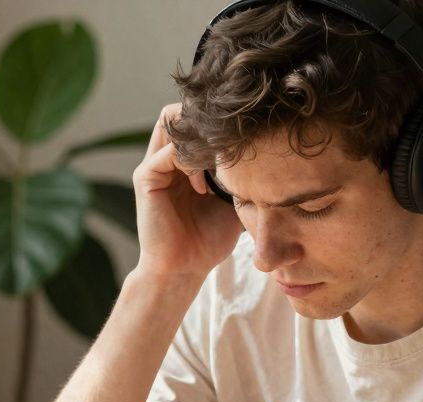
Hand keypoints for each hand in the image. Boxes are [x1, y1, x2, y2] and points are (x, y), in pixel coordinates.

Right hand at [132, 103, 244, 281]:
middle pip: (178, 111)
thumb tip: (277, 155)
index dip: (215, 119)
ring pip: (170, 122)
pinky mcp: (146, 179)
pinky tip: (203, 186)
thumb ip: (243, 174)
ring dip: (197, 136)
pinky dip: (190, 162)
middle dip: (204, 119)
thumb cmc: (208, 240)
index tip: (242, 133)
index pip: (193, 118)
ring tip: (217, 160)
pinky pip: (168, 152)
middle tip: (228, 140)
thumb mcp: (234, 200)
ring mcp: (153, 166)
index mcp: (183, 161)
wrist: (184, 269)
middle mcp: (165, 158)